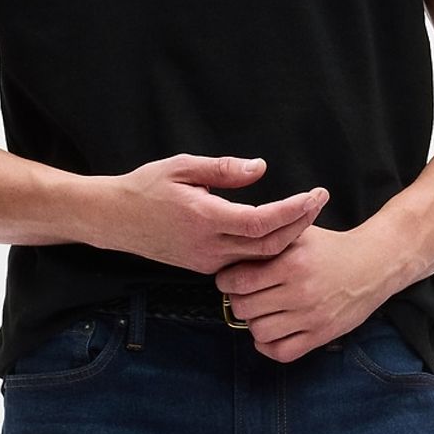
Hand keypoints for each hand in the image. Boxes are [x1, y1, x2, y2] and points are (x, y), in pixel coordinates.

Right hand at [109, 153, 327, 276]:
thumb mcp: (182, 166)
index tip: (314, 195)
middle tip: (320, 201)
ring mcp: (207, 262)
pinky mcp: (204, 267)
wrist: (113, 219)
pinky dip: (267, 247)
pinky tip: (281, 230)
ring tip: (307, 213)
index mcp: (205, 219)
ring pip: (259, 258)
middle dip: (300, 224)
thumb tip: (260, 169)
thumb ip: (224, 170)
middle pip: (269, 245)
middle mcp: (209, 247)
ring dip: (287, 238)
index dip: (293, 211)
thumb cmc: (145, 188)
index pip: (261, 222)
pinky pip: (245, 261)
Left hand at [215, 224, 392, 361]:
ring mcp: (311, 317)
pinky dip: (268, 345)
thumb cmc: (333, 248)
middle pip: (244, 308)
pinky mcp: (321, 335)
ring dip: (253, 323)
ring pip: (259, 332)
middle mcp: (301, 292)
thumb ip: (271, 239)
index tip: (229, 279)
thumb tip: (235, 246)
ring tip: (260, 311)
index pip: (239, 281)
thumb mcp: (301, 234)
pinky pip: (282, 352)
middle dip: (237, 301)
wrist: (374, 264)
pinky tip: (271, 332)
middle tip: (243, 295)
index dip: (226, 281)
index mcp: (292, 263)